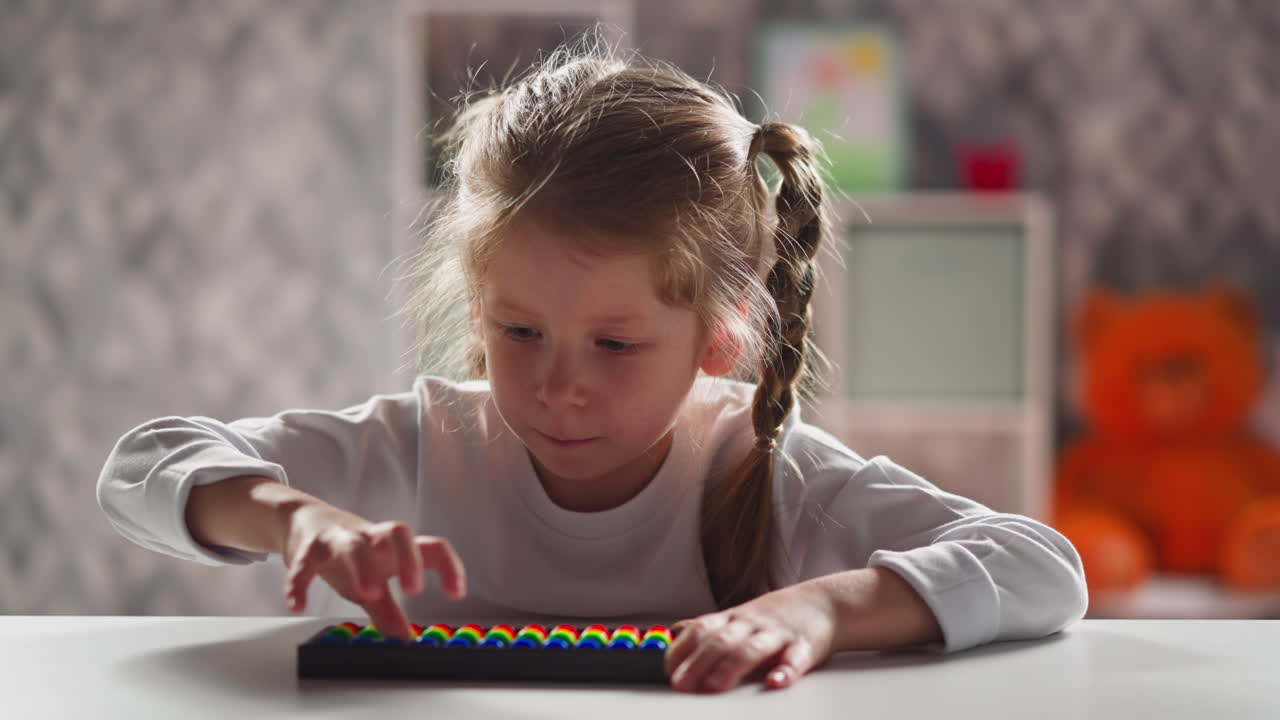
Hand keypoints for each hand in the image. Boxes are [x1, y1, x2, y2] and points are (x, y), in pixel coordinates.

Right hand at [281, 502, 465, 641]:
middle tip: (414, 590)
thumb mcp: (372, 579)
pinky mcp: (308, 547)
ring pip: (354, 544)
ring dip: (362, 567)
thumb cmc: (347, 552)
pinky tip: (298, 604)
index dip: (449, 567)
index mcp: (392, 547)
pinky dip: (300, 583)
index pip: (431, 547)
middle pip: (398, 532)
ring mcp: (339, 539)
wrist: (304, 521)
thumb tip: (406, 640)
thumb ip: (388, 610)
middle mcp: (370, 538)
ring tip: (369, 594)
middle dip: (408, 558)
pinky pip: (304, 563)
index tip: (456, 593)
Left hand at [665, 581, 837, 692]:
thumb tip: (674, 631)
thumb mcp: (738, 616)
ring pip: (753, 648)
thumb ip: (709, 627)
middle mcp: (751, 624)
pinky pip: (795, 659)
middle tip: (681, 684)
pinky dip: (786, 671)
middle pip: (721, 641)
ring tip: (716, 686)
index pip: (700, 630)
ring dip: (732, 667)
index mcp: (733, 619)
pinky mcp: (805, 647)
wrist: (824, 603)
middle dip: (699, 662)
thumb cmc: (777, 615)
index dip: (682, 649)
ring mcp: (777, 634)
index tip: (668, 669)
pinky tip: (775, 682)